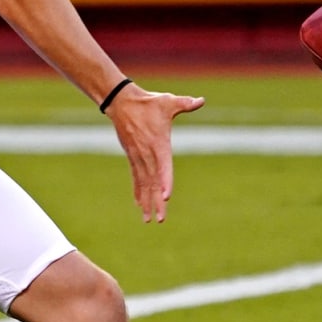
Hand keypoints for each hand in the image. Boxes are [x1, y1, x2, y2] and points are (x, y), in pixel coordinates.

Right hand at [104, 84, 203, 222]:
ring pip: (143, 183)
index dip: (165, 182)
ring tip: (149, 220)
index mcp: (158, 143)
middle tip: (161, 219)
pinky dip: (138, 192)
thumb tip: (200, 101)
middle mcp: (147, 154)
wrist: (121, 102)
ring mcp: (138, 157)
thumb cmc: (147, 102)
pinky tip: (139, 205)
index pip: (163, 166)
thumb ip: (185, 103)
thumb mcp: (167, 101)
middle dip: (157, 201)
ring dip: (146, 202)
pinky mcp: (132, 157)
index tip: (166, 197)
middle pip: (153, 181)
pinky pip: (136, 178)